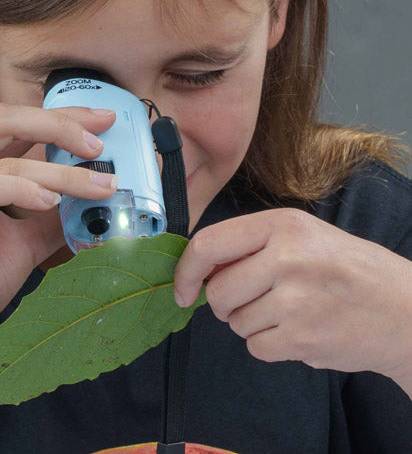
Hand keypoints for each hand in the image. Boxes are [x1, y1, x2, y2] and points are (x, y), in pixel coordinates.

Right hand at [0, 103, 116, 354]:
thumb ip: (57, 215)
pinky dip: (24, 190)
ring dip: (60, 172)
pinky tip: (53, 202)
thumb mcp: (29, 239)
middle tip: (100, 142)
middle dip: (61, 125)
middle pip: (7, 121)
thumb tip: (97, 201)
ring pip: (7, 161)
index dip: (61, 116)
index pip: (18, 124)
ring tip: (98, 184)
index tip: (102, 121)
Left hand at [174, 208, 411, 381]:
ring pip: (234, 323)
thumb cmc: (348, 268)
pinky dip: (268, 344)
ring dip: (251, 322)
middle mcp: (287, 257)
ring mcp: (296, 300)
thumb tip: (200, 272)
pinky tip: (296, 330)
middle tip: (253, 298)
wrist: (405, 309)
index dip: (186, 270)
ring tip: (288, 311)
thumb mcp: (302, 237)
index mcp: (283, 225)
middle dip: (224, 302)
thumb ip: (251, 247)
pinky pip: (255, 347)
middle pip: (217, 292)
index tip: (182, 288)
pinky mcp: (302, 338)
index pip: (209, 244)